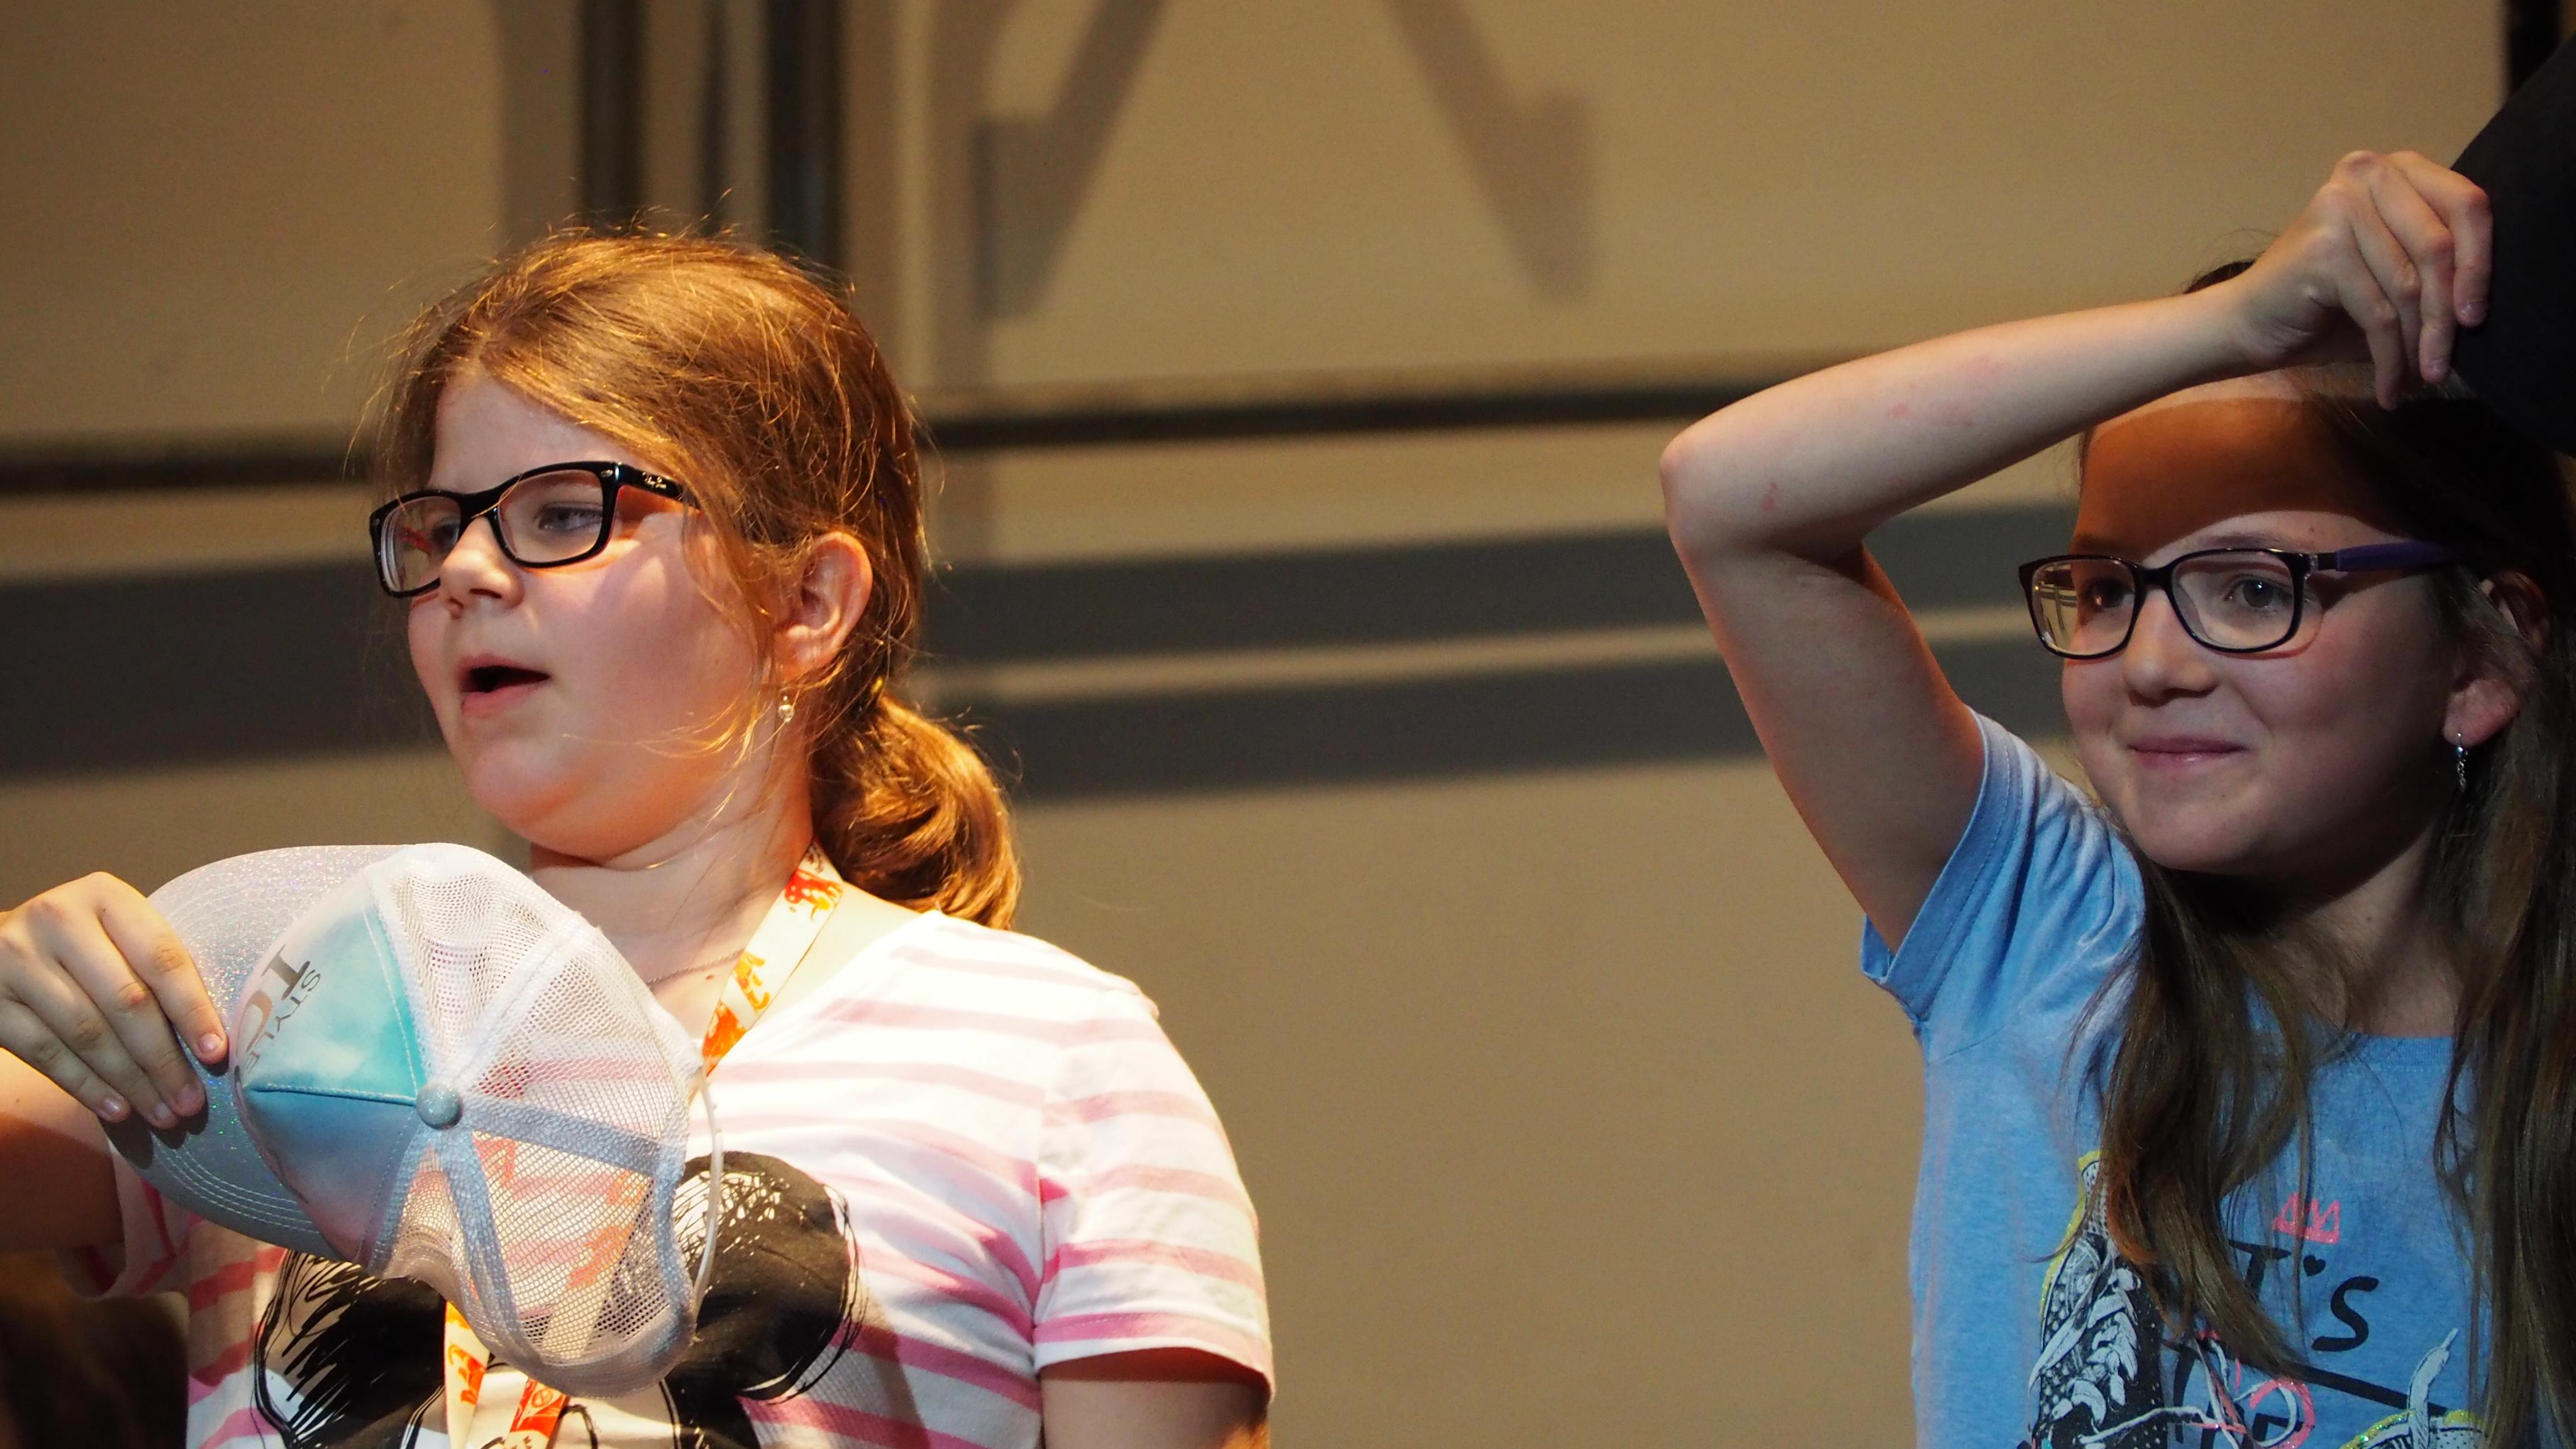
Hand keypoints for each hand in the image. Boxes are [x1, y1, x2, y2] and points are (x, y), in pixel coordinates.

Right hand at [0, 874, 225, 1127]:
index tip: (217, 1054)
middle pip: (125, 1001)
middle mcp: (58, 919)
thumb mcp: (116, 934)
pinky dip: (86, 1086)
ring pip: (87, 1033)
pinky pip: (46, 1053)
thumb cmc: (79, 944)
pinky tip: (117, 1109)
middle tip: (191, 1102)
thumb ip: (153, 968)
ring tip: (163, 1114)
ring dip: (131, 1082)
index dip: (193, 1010)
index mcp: (105, 897)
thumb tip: (211, 1044)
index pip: (161, 958)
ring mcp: (16, 959)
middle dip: (164, 1059)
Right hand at [2224, 150, 2491, 406]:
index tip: (2476, 319)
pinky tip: (2391, 386)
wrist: (2247, 324)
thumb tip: (2494, 302)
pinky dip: (2390, 358)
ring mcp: (2340, 205)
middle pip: (2440, 248)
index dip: (2482, 266)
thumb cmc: (2327, 305)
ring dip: (2418, 345)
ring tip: (2416, 379)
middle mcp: (2367, 172)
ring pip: (2411, 287)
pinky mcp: (2322, 247)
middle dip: (2448, 316)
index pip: (2466, 206)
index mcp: (2396, 169)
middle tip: (2444, 364)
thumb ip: (2441, 265)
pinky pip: (2379, 312)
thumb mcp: (2396, 276)